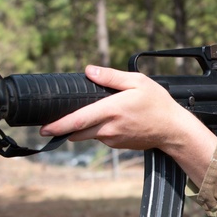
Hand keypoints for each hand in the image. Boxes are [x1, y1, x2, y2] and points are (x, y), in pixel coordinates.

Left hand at [38, 66, 216, 185]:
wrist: (173, 130)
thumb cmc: (157, 104)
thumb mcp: (137, 82)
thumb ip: (111, 77)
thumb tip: (89, 71)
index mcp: (111, 111)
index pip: (77, 121)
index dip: (58, 125)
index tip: (43, 128)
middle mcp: (109, 128)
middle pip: (77, 132)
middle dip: (64, 128)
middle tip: (53, 122)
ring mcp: (113, 139)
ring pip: (88, 134)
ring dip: (84, 126)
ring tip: (92, 113)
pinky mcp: (118, 145)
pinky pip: (101, 136)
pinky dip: (99, 129)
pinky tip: (112, 119)